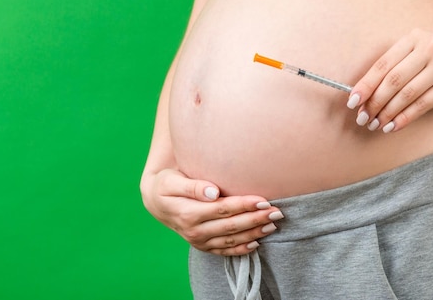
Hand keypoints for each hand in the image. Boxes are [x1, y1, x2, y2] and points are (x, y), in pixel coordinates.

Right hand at [141, 168, 283, 255]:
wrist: (155, 201)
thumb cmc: (166, 184)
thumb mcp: (172, 180)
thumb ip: (193, 186)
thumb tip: (214, 191)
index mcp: (188, 213)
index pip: (222, 209)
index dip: (244, 205)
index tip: (263, 200)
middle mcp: (194, 231)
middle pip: (231, 226)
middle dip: (255, 220)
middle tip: (276, 212)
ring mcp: (198, 241)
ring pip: (231, 240)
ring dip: (253, 233)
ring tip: (272, 225)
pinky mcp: (202, 246)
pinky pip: (224, 251)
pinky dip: (241, 249)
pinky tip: (257, 243)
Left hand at [346, 28, 432, 132]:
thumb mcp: (419, 55)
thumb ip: (395, 68)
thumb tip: (363, 94)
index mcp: (413, 38)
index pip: (382, 64)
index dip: (365, 84)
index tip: (352, 101)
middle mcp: (428, 48)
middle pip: (392, 80)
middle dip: (374, 102)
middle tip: (363, 118)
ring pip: (406, 94)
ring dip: (387, 113)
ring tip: (376, 125)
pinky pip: (422, 104)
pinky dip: (404, 118)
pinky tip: (393, 126)